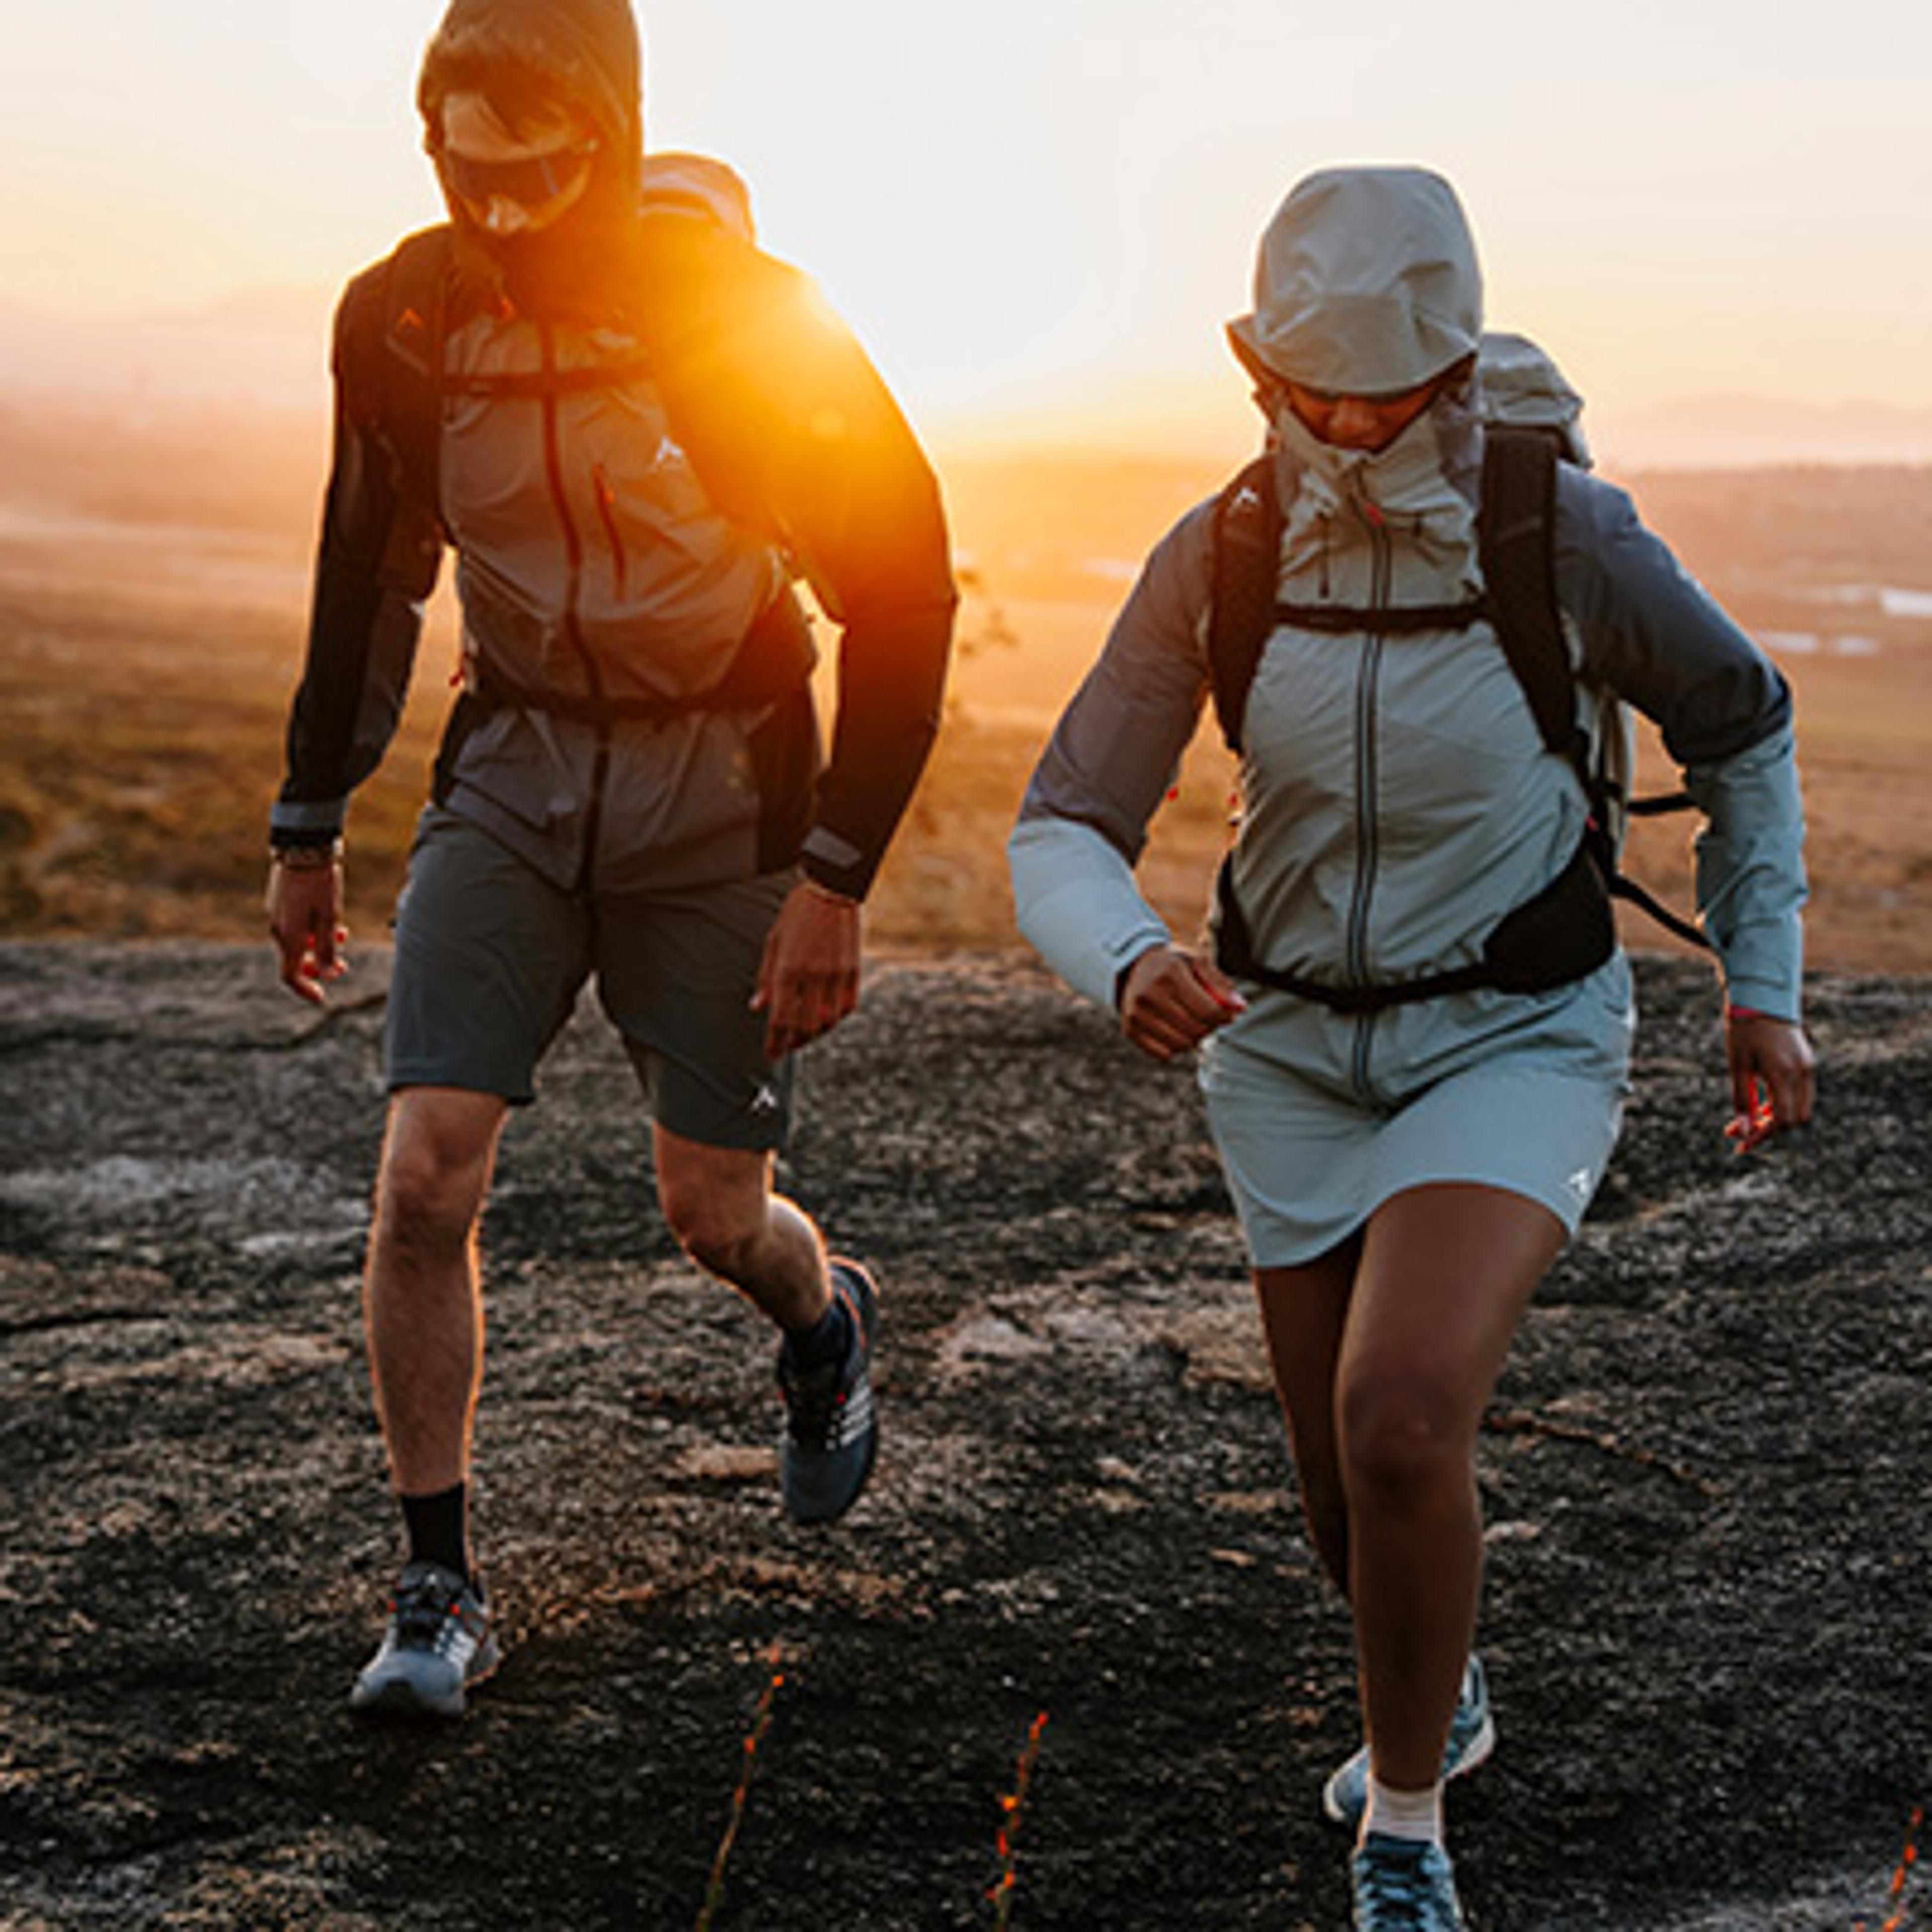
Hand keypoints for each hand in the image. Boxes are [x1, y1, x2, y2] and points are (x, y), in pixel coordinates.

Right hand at [265, 858, 347, 1006]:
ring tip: (343, 935)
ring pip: (297, 940)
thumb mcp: (329, 918)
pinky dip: (313, 929)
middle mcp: (277, 928)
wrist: (303, 846)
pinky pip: (295, 924)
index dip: (304, 989)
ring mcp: (276, 913)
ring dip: (319, 945)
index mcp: (287, 936)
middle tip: (342, 966)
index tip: (322, 997)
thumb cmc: (318, 883)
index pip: (288, 975)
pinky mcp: (280, 900)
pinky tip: (332, 918)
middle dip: (318, 966)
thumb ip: (326, 948)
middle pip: (294, 959)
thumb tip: (327, 974)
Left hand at [752, 880, 861, 1058]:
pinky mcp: (853, 971)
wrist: (831, 890)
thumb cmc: (798, 913)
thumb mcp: (773, 943)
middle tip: (786, 1046)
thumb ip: (766, 979)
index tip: (771, 1053)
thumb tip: (757, 1006)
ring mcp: (836, 975)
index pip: (780, 1019)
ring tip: (804, 1034)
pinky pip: (846, 1007)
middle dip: (794, 1042)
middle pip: (805, 1027)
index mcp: (788, 969)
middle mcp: (813, 976)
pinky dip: (835, 1018)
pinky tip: (825, 1017)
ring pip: (828, 1022)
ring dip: (815, 1034)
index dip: (775, 1042)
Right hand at [1118, 943, 1246, 1061]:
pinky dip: (1176, 1047)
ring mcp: (1137, 1014)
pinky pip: (1163, 1054)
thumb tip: (1241, 1008)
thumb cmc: (1173, 965)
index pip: (1208, 1010)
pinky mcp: (1130, 1029)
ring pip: (1181, 1045)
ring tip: (1194, 1024)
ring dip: (1195, 1039)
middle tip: (1211, 1019)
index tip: (1229, 1015)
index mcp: (1170, 974)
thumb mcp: (1197, 963)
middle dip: (1211, 1028)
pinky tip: (1177, 1032)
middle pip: (1196, 1029)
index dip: (1225, 1017)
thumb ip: (1221, 984)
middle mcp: (1150, 994)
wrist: (1133, 967)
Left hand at [1723, 1008, 1815, 1152]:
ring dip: (1774, 1118)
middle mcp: (1802, 1073)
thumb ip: (1741, 1099)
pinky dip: (1781, 1103)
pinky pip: (1799, 1094)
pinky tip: (1758, 1104)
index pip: (1781, 1120)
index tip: (1740, 1143)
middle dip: (1768, 1130)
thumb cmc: (1744, 1029)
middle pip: (1794, 1119)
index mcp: (1784, 1073)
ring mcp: (1808, 1067)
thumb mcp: (1737, 1065)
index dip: (1761, 1136)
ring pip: (1798, 1108)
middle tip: (1739, 1132)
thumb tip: (1742, 1131)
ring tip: (1745, 1119)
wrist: (1763, 996)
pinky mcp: (1807, 1063)